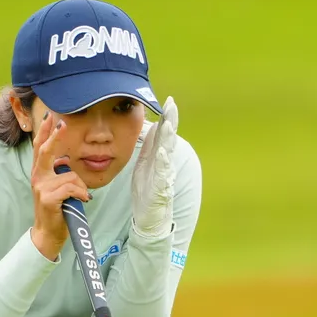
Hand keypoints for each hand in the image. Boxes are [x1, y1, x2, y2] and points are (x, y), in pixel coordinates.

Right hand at [28, 113, 89, 260]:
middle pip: (46, 151)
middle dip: (56, 136)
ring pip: (70, 175)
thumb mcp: (56, 188)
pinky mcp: (48, 198)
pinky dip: (81, 194)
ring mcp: (41, 187)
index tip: (51, 117)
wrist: (48, 233)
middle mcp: (38, 177)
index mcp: (39, 173)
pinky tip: (82, 201)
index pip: (40, 148)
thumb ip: (58, 173)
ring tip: (80, 198)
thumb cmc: (57, 210)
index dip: (45, 132)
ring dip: (81, 187)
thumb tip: (65, 160)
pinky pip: (72, 188)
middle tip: (63, 123)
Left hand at [131, 96, 177, 237]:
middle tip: (172, 105)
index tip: (169, 101)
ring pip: (168, 152)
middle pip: (169, 138)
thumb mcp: (145, 163)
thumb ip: (149, 146)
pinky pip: (163, 172)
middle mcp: (165, 162)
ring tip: (168, 124)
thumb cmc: (147, 189)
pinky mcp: (162, 187)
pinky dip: (163, 161)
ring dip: (168, 138)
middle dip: (171, 121)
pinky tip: (162, 151)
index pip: (164, 132)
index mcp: (158, 155)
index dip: (167, 117)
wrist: (149, 216)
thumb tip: (152, 125)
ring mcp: (165, 174)